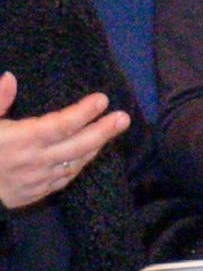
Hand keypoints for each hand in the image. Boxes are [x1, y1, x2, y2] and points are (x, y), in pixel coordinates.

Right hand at [0, 71, 129, 208]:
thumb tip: (10, 77)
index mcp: (19, 140)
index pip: (60, 125)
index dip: (84, 112)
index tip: (102, 99)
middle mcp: (32, 162)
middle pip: (77, 146)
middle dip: (103, 131)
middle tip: (124, 118)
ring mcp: (35, 181)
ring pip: (75, 163)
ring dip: (95, 147)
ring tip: (112, 129)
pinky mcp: (33, 194)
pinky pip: (64, 179)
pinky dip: (80, 164)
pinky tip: (91, 152)